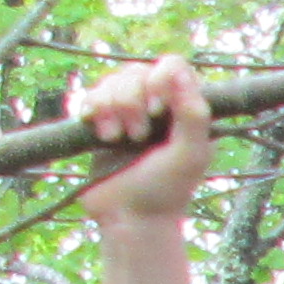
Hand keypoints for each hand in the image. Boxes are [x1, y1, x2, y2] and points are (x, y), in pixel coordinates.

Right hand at [67, 58, 212, 227]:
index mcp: (185, 107)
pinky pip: (90, 96)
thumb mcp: (190, 154)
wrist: (130, 218)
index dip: (159, 78)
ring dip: (111, 107)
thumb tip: (178, 71)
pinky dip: (92, 109)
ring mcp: (128, 112)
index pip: (172, 65)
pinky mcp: (102, 122)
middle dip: (131, 100)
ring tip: (116, 139)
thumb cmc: (167, 189)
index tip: (157, 110)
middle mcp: (157, 104)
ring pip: (111, 81)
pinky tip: (98, 131)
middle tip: (137, 136)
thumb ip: (193, 114)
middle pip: (136, 70)